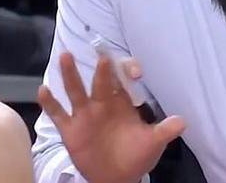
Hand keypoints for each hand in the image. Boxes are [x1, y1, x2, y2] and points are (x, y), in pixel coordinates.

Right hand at [38, 52, 184, 182]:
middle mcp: (102, 104)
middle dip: (102, 69)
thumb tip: (182, 122)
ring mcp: (84, 115)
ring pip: (75, 90)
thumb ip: (164, 131)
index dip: (127, 73)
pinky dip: (50, 102)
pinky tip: (43, 89)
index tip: (135, 71)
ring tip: (65, 56)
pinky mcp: (70, 129)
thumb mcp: (152, 143)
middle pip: (100, 81)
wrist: (116, 178)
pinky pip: (58, 113)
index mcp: (122, 103)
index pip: (124, 81)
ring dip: (70, 74)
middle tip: (102, 55)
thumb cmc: (136, 156)